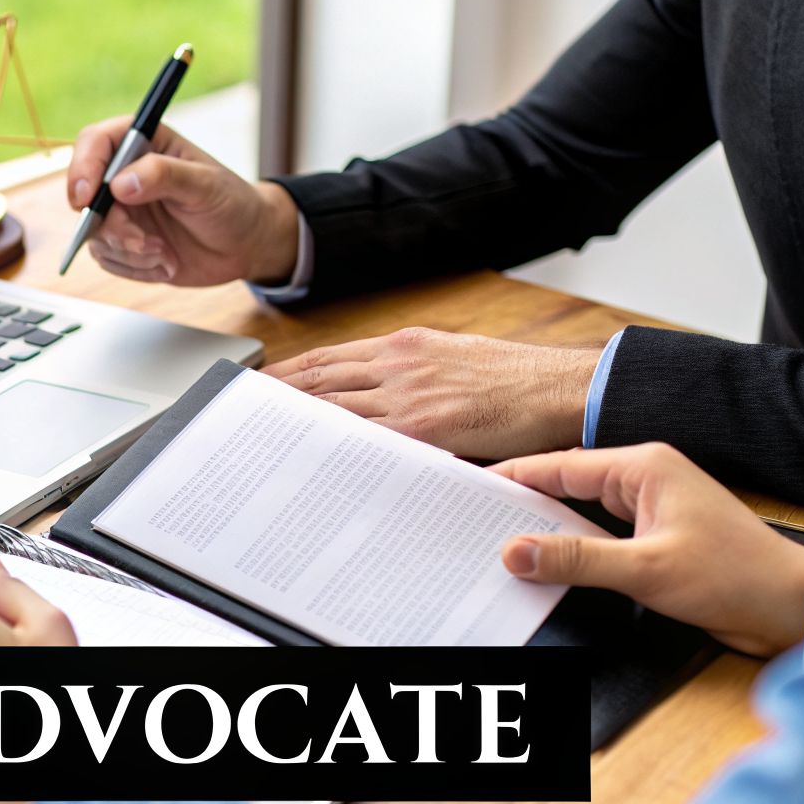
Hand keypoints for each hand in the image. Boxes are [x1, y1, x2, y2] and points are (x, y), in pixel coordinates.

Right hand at [66, 116, 300, 285]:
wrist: (246, 246)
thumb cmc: (232, 204)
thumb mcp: (205, 185)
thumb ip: (164, 176)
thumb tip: (120, 183)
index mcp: (143, 144)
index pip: (94, 143)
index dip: (82, 167)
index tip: (85, 199)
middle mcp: (124, 175)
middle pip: (86, 195)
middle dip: (112, 226)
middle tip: (144, 242)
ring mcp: (120, 210)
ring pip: (94, 233)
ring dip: (129, 251)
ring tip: (166, 253)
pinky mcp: (122, 242)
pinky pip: (107, 259)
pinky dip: (135, 268)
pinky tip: (166, 263)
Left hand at [263, 327, 597, 458]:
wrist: (558, 388)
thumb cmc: (514, 380)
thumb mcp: (454, 358)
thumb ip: (413, 374)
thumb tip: (380, 397)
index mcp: (404, 345)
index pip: (328, 358)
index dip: (288, 372)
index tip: (260, 385)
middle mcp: (398, 364)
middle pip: (319, 379)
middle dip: (277, 398)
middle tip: (245, 415)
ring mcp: (408, 395)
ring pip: (334, 406)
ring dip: (296, 423)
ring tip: (265, 440)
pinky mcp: (424, 426)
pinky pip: (367, 438)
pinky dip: (335, 445)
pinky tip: (312, 458)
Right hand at [491, 443, 803, 656]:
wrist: (792, 608)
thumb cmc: (735, 578)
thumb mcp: (645, 570)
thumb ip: (574, 559)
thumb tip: (514, 552)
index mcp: (643, 466)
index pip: (559, 466)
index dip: (512, 477)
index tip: (468, 488)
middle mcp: (644, 478)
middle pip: (564, 484)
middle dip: (521, 503)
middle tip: (472, 520)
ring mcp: (650, 507)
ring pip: (579, 510)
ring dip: (545, 527)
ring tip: (498, 542)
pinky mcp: (655, 537)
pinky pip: (597, 535)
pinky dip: (570, 547)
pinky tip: (545, 563)